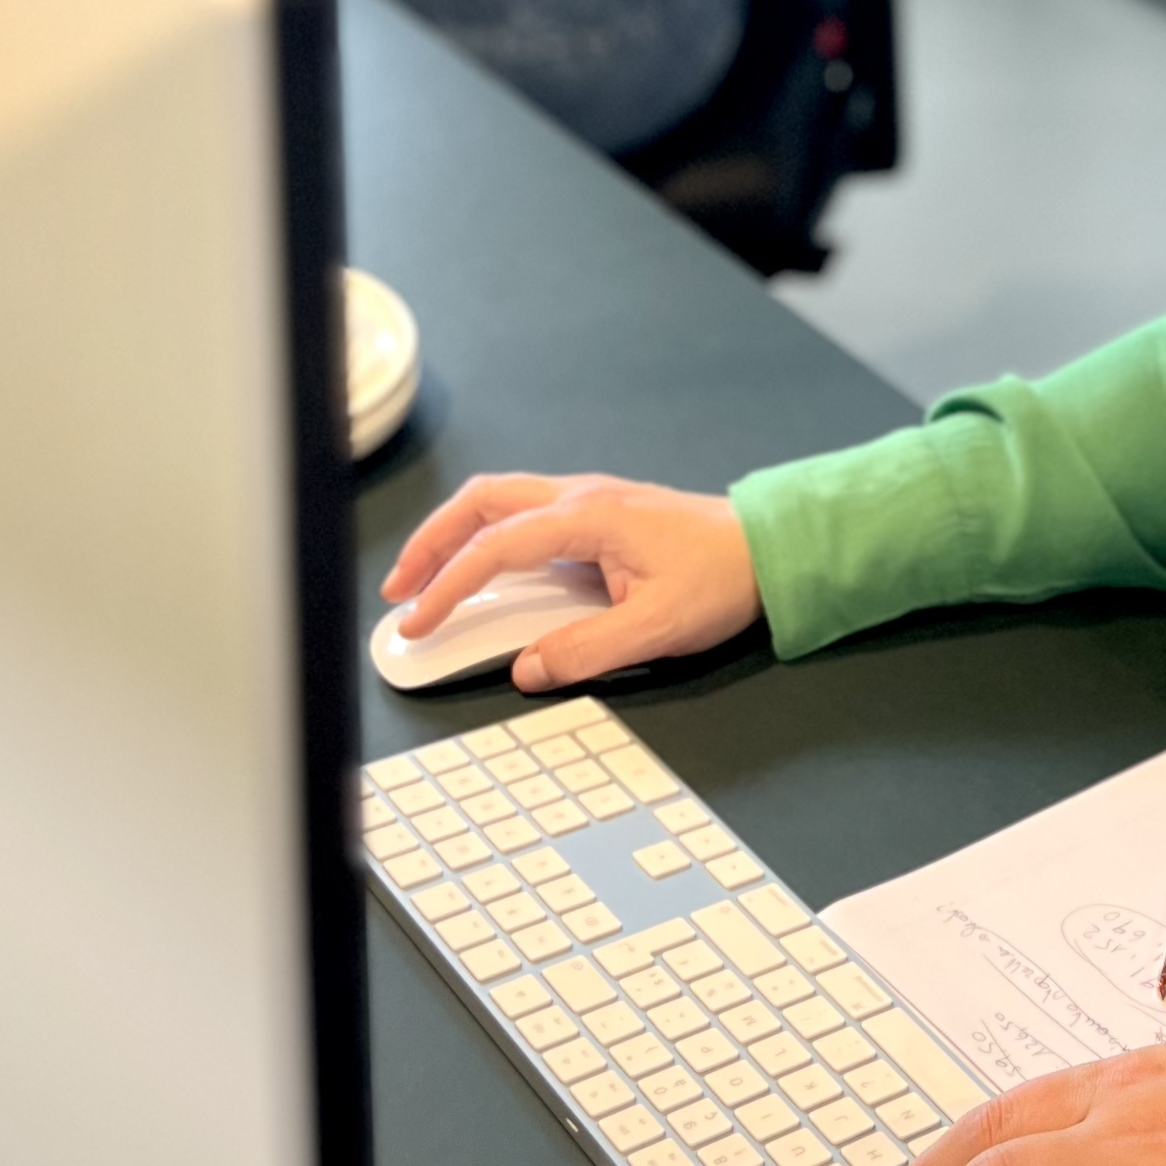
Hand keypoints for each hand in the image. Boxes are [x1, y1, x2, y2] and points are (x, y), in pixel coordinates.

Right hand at [380, 470, 759, 690]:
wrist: (767, 548)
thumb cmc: (720, 580)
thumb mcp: (657, 630)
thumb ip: (587, 652)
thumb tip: (525, 669)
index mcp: (589, 517)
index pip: (497, 547)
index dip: (448, 586)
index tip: (416, 622)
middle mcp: (580, 496)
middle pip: (482, 502)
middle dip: (431, 542)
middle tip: (397, 589)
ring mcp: (588, 499)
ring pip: (499, 501)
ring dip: (455, 535)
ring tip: (424, 580)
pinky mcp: (596, 513)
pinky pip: (523, 514)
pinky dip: (486, 537)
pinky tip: (481, 570)